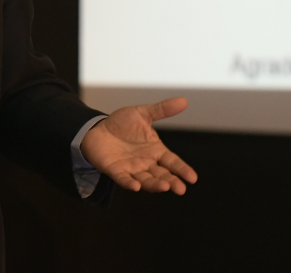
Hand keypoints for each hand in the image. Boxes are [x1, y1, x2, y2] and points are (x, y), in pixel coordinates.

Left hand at [80, 97, 197, 193]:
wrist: (97, 128)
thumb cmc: (122, 124)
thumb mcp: (143, 113)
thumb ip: (162, 109)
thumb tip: (183, 101)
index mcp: (155, 150)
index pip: (172, 162)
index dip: (182, 169)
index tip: (193, 178)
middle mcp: (146, 162)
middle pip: (162, 175)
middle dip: (171, 181)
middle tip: (180, 189)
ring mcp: (132, 168)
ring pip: (146, 179)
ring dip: (154, 184)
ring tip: (165, 187)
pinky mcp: (116, 171)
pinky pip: (124, 179)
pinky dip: (130, 183)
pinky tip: (136, 186)